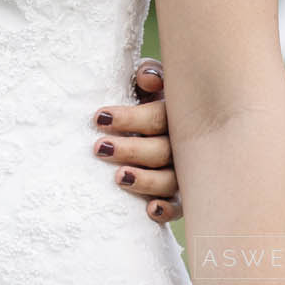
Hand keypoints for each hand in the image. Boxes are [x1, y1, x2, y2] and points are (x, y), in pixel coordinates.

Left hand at [92, 58, 181, 223]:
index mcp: (177, 113)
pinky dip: (167, 209)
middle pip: (162, 150)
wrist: (171, 119)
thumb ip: (149, 74)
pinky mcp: (182, 194)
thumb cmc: (150, 97)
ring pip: (171, 180)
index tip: (99, 118)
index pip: (158, 118)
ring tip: (119, 177)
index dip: (130, 119)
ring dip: (146, 181)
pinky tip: (150, 210)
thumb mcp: (150, 82)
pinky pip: (181, 206)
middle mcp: (184, 143)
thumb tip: (147, 78)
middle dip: (130, 150)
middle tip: (100, 148)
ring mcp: (185, 170)